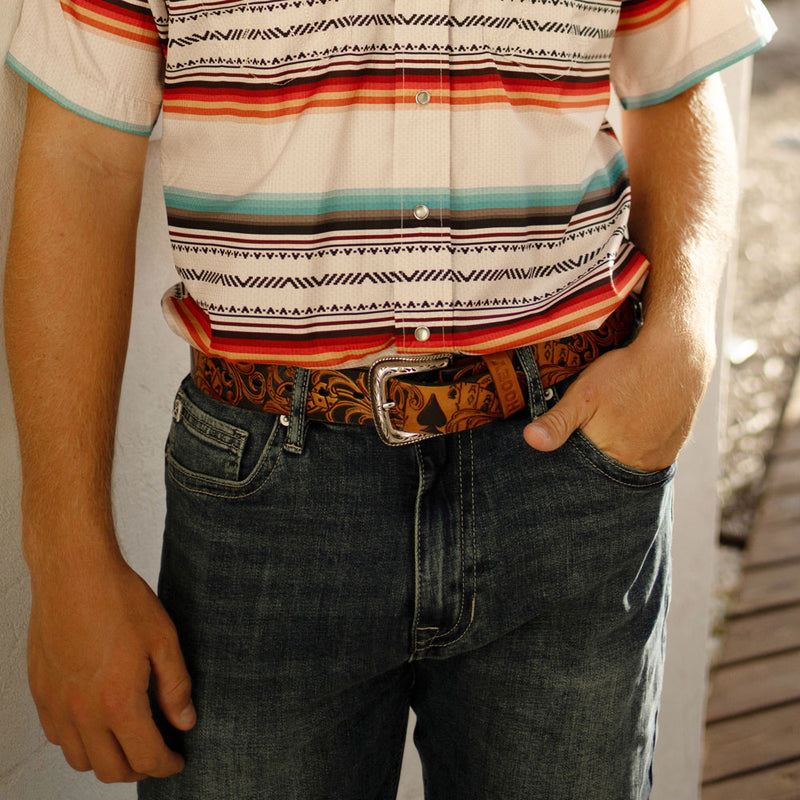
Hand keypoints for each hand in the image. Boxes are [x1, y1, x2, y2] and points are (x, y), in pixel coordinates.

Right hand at [27, 550, 195, 782]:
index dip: (166, 765)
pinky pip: (57, 736)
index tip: (177, 761)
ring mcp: (56, 704)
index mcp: (117, 702)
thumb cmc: (120, 600)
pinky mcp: (40, 692)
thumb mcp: (163, 640)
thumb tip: (184, 722)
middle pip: (110, 769)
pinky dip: (79, 741)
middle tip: (157, 753)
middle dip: (139, 769)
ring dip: (107, 759)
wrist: (74, 574)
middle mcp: (82, 712)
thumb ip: (175, 687)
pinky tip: (97, 720)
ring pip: (80, 759)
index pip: (145, 757)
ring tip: (129, 739)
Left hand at [523, 332, 713, 471]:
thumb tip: (530, 440)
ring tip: (609, 432)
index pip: (582, 474)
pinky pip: (647, 456)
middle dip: (591, 461)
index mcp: (613, 459)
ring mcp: (659, 459)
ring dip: (614, 454)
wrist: (678, 357)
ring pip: (627, 465)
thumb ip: (557, 422)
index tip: (563, 453)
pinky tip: (629, 429)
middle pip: (605, 472)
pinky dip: (635, 447)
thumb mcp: (583, 395)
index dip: (571, 463)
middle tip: (589, 434)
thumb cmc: (625, 374)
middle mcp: (639, 466)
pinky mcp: (673, 449)